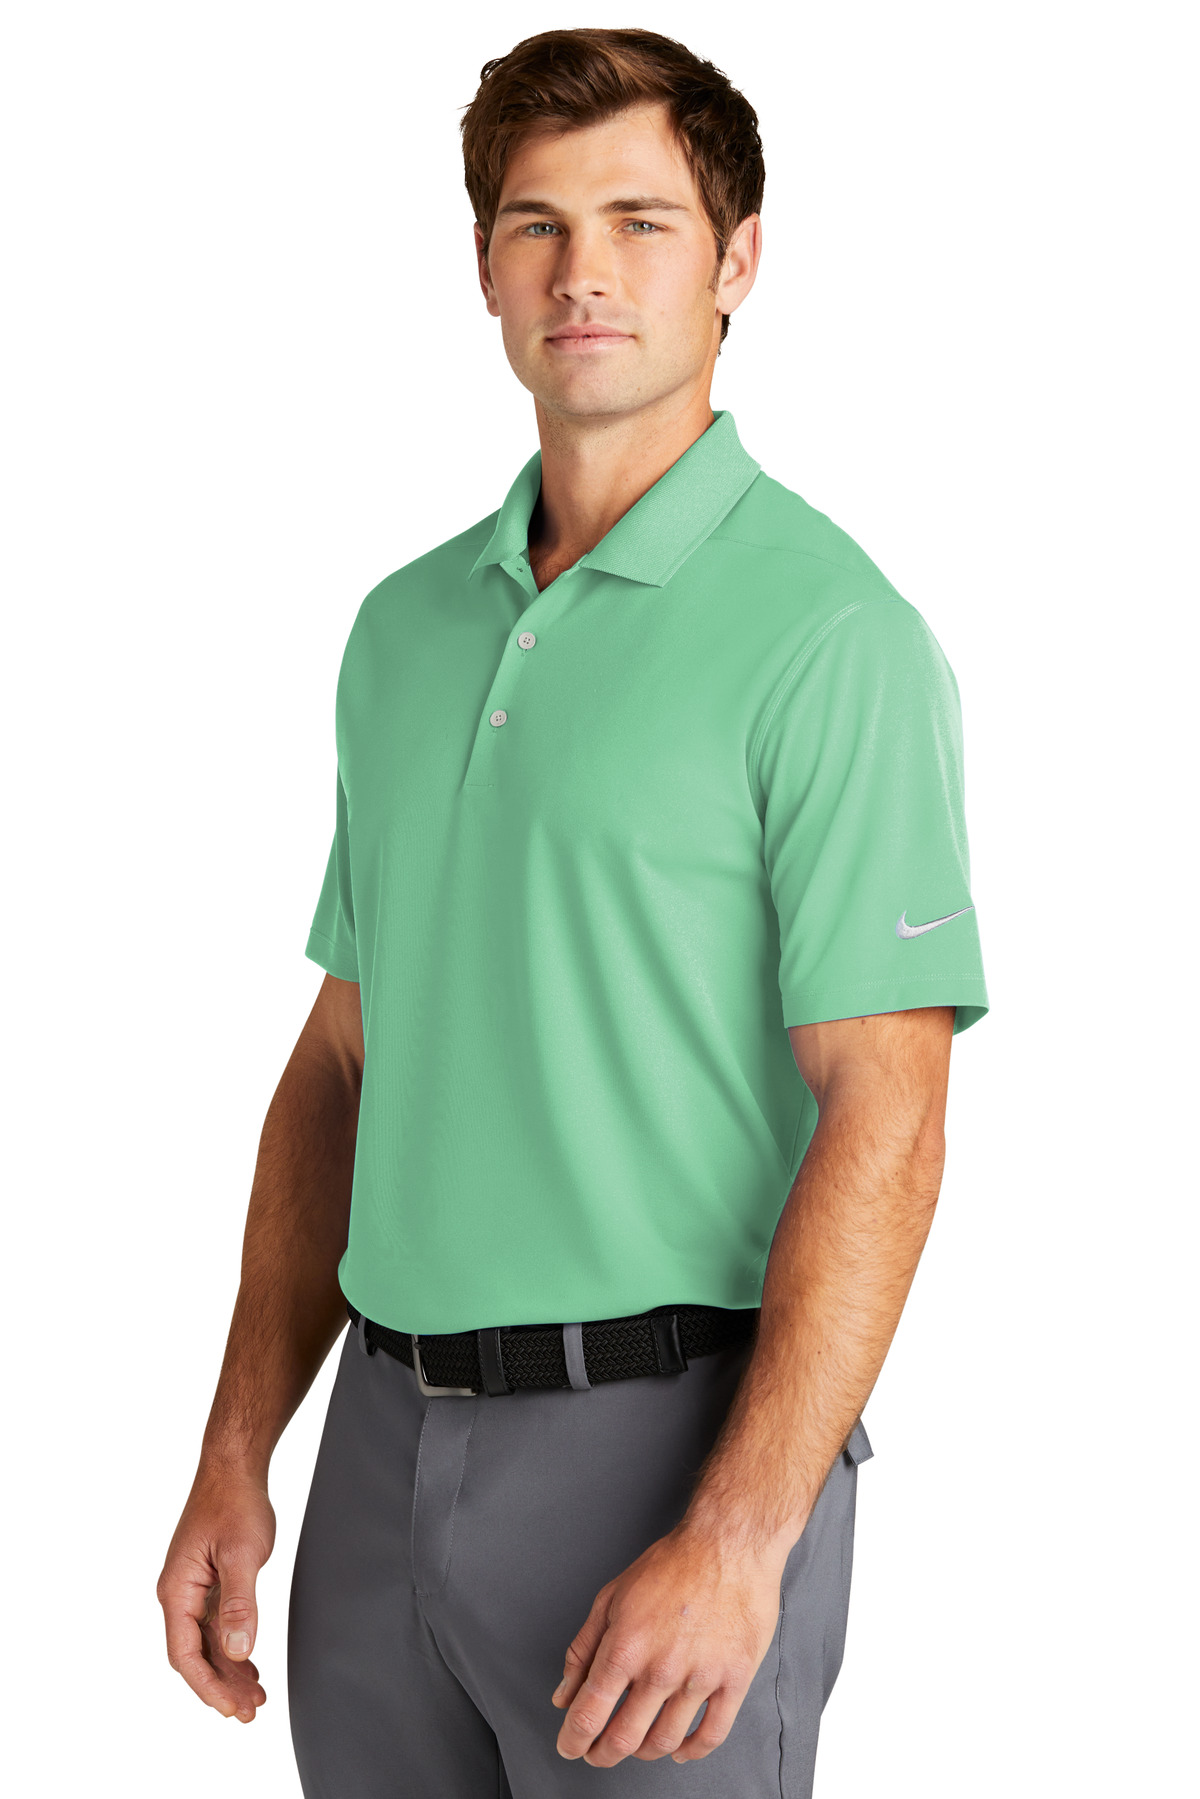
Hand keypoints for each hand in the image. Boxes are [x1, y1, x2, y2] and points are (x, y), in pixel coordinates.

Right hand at [157, 1467, 275, 1721]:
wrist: (234, 1467)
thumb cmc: (234, 1503)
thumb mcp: (243, 1554)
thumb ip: (239, 1604)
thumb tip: (236, 1651)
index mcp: (176, 1590)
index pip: (184, 1654)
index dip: (208, 1686)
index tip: (231, 1709)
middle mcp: (178, 1593)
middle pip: (194, 1654)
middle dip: (221, 1685)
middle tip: (251, 1710)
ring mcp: (191, 1588)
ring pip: (205, 1642)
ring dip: (228, 1670)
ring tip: (255, 1695)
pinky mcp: (206, 1580)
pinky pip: (213, 1625)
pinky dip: (231, 1646)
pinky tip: (249, 1663)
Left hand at [550, 1523, 785, 1766]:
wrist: (728, 1544)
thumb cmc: (674, 1564)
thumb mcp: (612, 1597)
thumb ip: (584, 1648)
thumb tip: (565, 1692)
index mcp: (626, 1646)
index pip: (589, 1713)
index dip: (573, 1739)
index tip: (570, 1745)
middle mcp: (661, 1668)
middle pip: (623, 1738)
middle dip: (602, 1753)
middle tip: (597, 1752)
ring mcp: (700, 1678)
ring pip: (664, 1742)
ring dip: (642, 1753)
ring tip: (636, 1745)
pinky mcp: (734, 1680)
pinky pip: (712, 1735)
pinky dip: (691, 1752)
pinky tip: (680, 1747)